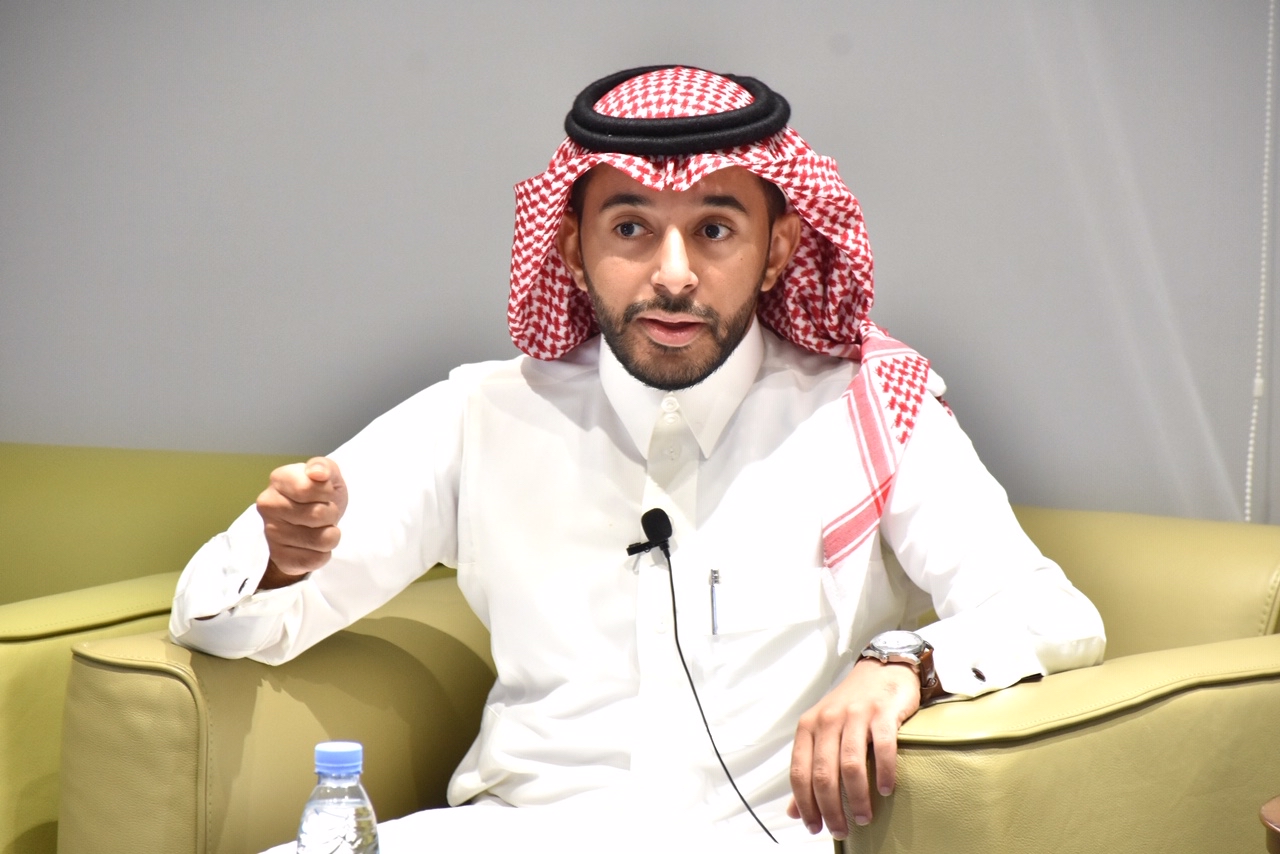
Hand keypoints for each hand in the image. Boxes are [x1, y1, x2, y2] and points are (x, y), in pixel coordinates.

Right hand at [255, 457, 347, 587]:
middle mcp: (268, 505)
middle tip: (323, 513)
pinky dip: (323, 554)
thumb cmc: (319, 495)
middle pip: (318, 515)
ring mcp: (270, 533)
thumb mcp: (328, 475)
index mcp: (279, 479)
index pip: (309, 488)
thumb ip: (324, 467)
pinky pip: (315, 560)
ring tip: (320, 528)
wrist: (311, 524)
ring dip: (331, 535)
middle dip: (331, 514)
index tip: (325, 492)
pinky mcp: (278, 557)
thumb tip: (317, 473)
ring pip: (321, 540)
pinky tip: (314, 545)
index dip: (327, 492)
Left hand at [787, 657, 921, 839]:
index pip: (799, 772)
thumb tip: (794, 811)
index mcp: (808, 726)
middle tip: (841, 830)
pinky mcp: (882, 712)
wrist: (881, 669)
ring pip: (850, 765)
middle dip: (831, 809)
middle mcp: (827, 720)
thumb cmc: (850, 707)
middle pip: (823, 774)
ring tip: (864, 818)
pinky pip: (883, 748)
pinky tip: (886, 790)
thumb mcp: (823, 733)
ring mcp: (855, 715)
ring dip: (858, 798)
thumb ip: (809, 768)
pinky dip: (884, 773)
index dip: (805, 804)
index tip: (814, 827)